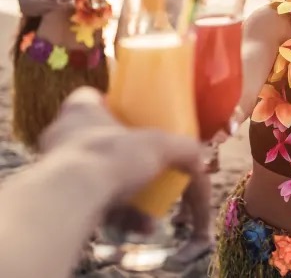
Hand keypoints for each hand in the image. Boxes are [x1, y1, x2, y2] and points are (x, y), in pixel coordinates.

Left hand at [38, 87, 202, 202]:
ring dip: (128, 196)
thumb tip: (200, 159)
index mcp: (81, 110)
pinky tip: (141, 227)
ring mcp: (56, 170)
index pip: (91, 97)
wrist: (71, 200)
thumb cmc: (110, 155)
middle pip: (99, 141)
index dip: (112, 105)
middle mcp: (63, 136)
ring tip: (151, 213)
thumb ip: (183, 149)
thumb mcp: (159, 145)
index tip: (133, 118)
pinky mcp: (57, 200)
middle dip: (128, 161)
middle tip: (150, 170)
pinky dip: (119, 216)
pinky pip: (93, 205)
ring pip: (98, 179)